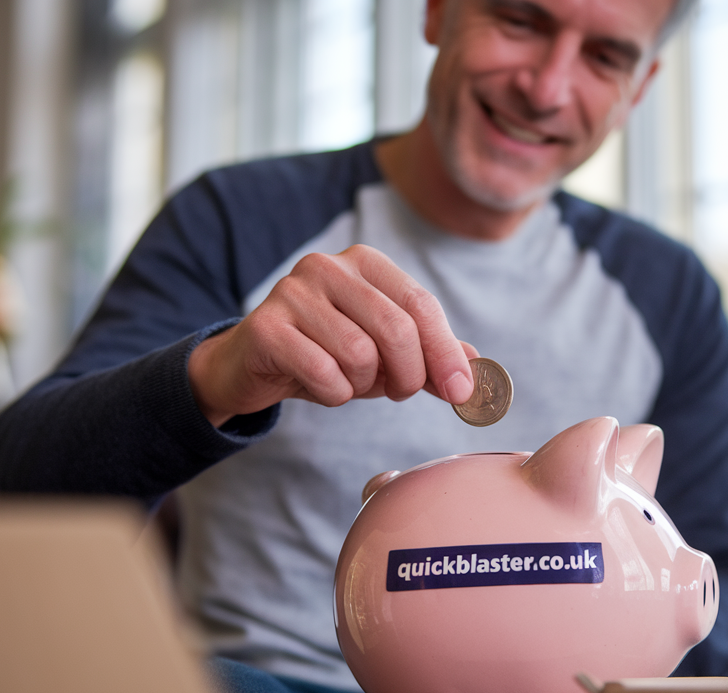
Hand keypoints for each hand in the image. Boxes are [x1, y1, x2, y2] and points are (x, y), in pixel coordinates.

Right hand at [188, 244, 476, 425]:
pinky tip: (321, 387)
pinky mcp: (266, 327)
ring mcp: (293, 292)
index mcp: (365, 264)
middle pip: (396, 329)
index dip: (446, 352)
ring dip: (362, 386)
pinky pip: (323, 373)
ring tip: (348, 382)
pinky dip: (333, 394)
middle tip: (400, 392)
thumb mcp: (384, 353)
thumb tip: (475, 369)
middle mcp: (328, 267)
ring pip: (359, 355)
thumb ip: (430, 354)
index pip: (421, 305)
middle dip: (408, 375)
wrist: (251, 365)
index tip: (461, 392)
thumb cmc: (326, 353)